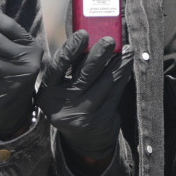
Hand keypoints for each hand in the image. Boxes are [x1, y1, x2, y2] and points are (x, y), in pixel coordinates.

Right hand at [37, 31, 132, 162]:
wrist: (84, 141)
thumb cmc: (71, 104)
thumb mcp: (61, 90)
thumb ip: (69, 69)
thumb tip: (89, 37)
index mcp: (48, 93)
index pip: (58, 68)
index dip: (70, 49)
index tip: (83, 34)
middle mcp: (63, 105)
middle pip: (84, 75)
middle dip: (99, 55)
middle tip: (110, 40)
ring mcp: (83, 114)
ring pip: (104, 83)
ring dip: (118, 64)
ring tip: (127, 50)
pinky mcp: (101, 119)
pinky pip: (115, 93)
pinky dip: (122, 76)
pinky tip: (127, 65)